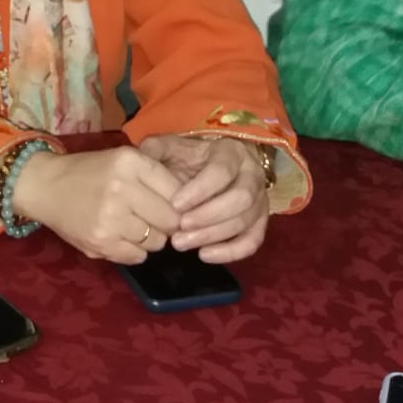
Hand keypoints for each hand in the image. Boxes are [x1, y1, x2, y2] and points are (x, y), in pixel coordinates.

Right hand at [10, 146, 180, 263]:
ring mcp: (111, 219)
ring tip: (133, 225)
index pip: (178, 191)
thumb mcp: (123, 160)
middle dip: (168, 223)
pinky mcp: (101, 243)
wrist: (45, 186)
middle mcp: (122, 188)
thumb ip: (156, 178)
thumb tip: (193, 208)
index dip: (181, 203)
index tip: (174, 206)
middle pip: (171, 220)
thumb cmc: (89, 171)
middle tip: (154, 218)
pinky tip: (120, 236)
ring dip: (151, 238)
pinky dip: (134, 250)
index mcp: (130, 162)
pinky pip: (138, 257)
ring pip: (157, 242)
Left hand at [139, 134, 271, 263]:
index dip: (200, 190)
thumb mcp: (170, 147)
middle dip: (209, 216)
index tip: (175, 205)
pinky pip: (253, 241)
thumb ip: (155, 149)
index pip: (222, 171)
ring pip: (246, 221)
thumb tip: (143, 158)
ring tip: (181, 243)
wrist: (207, 167)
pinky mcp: (259, 222)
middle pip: (240, 198)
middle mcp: (252, 174)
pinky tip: (204, 255)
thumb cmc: (187, 158)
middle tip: (179, 228)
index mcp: (230, 152)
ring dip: (214, 236)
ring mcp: (259, 199)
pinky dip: (231, 252)